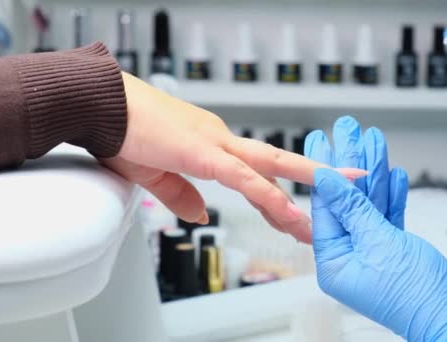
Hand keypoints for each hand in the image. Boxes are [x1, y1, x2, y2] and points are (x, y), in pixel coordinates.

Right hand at [101, 73, 365, 242]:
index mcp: (210, 146)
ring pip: (270, 168)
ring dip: (302, 191)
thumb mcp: (154, 174)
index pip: (254, 175)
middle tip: (347, 192)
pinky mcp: (201, 151)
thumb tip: (200, 214)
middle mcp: (221, 141)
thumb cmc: (121, 133)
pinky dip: (267, 195)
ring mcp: (215, 143)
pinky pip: (241, 177)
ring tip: (332, 210)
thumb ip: (181, 195)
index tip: (297, 212)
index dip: (279, 195)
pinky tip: (288, 211)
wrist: (100, 105)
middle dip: (313, 181)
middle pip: (275, 166)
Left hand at [305, 116, 446, 340]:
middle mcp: (349, 256)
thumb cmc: (415, 294)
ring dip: (372, 173)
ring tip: (372, 141)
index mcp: (333, 261)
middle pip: (346, 200)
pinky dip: (390, 195)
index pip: (324, 206)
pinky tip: (391, 173)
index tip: (321, 142)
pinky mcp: (394, 250)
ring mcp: (372, 252)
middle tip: (348, 131)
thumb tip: (325, 180)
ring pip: (369, 204)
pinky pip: (386, 216)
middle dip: (350, 164)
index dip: (324, 171)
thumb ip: (352, 207)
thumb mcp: (376, 241)